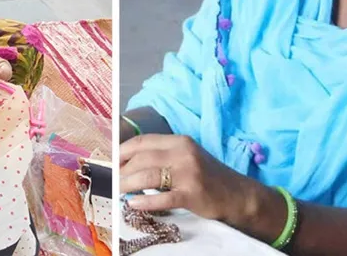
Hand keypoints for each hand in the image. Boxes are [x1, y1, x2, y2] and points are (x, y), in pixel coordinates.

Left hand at [120, 134, 257, 225]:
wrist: (236, 194)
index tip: (110, 161)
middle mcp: (183, 153)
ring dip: (127, 184)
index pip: (142, 141)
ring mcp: (188, 173)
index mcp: (179, 141)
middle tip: (111, 181)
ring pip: (148, 176)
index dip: (122, 151)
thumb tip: (127, 163)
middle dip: (121, 170)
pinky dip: (144, 202)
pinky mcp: (192, 194)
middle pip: (142, 158)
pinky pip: (162, 198)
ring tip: (117, 192)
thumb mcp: (185, 157)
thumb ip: (161, 156)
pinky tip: (133, 204)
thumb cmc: (206, 176)